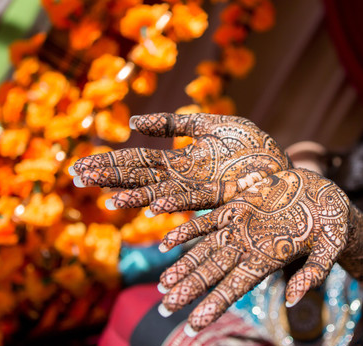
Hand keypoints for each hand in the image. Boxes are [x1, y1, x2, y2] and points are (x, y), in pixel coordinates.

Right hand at [71, 113, 289, 212]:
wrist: (285, 167)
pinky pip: (195, 200)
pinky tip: (153, 207)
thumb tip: (135, 121)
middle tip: (77, 178)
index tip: (80, 166)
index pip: (140, 162)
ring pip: (163, 193)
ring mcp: (206, 188)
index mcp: (184, 162)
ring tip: (109, 200)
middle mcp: (189, 178)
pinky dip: (174, 204)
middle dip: (112, 178)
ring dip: (136, 197)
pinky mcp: (227, 194)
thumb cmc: (252, 147)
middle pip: (144, 177)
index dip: (111, 164)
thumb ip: (178, 122)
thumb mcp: (213, 125)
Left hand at [157, 168, 351, 331]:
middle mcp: (251, 245)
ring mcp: (243, 224)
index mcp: (269, 257)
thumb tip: (294, 298)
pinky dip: (188, 229)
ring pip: (206, 247)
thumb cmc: (335, 225)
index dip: (216, 304)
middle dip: (190, 289)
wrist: (326, 198)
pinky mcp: (240, 203)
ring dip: (184, 265)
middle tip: (165, 308)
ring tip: (162, 284)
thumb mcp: (332, 246)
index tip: (194, 325)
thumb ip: (315, 271)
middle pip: (215, 270)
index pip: (238, 285)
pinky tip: (167, 241)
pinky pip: (208, 216)